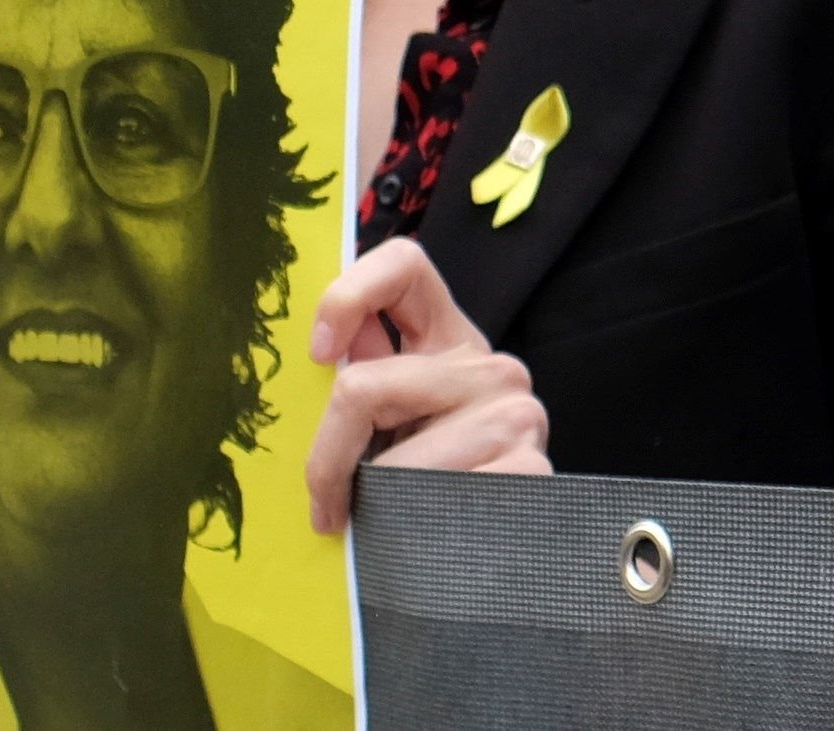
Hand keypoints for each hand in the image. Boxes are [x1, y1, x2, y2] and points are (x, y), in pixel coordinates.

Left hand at [303, 237, 550, 535]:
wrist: (495, 569)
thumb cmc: (428, 496)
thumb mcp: (392, 434)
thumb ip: (362, 394)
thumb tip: (306, 367)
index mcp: (451, 343)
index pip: (404, 265)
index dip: (347, 295)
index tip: (319, 354)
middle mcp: (490, 367)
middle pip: (364, 386)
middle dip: (329, 457)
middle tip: (328, 504)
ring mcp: (516, 414)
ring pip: (392, 457)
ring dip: (375, 505)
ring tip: (389, 527)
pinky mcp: (527, 465)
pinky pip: (430, 498)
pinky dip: (411, 530)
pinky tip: (427, 541)